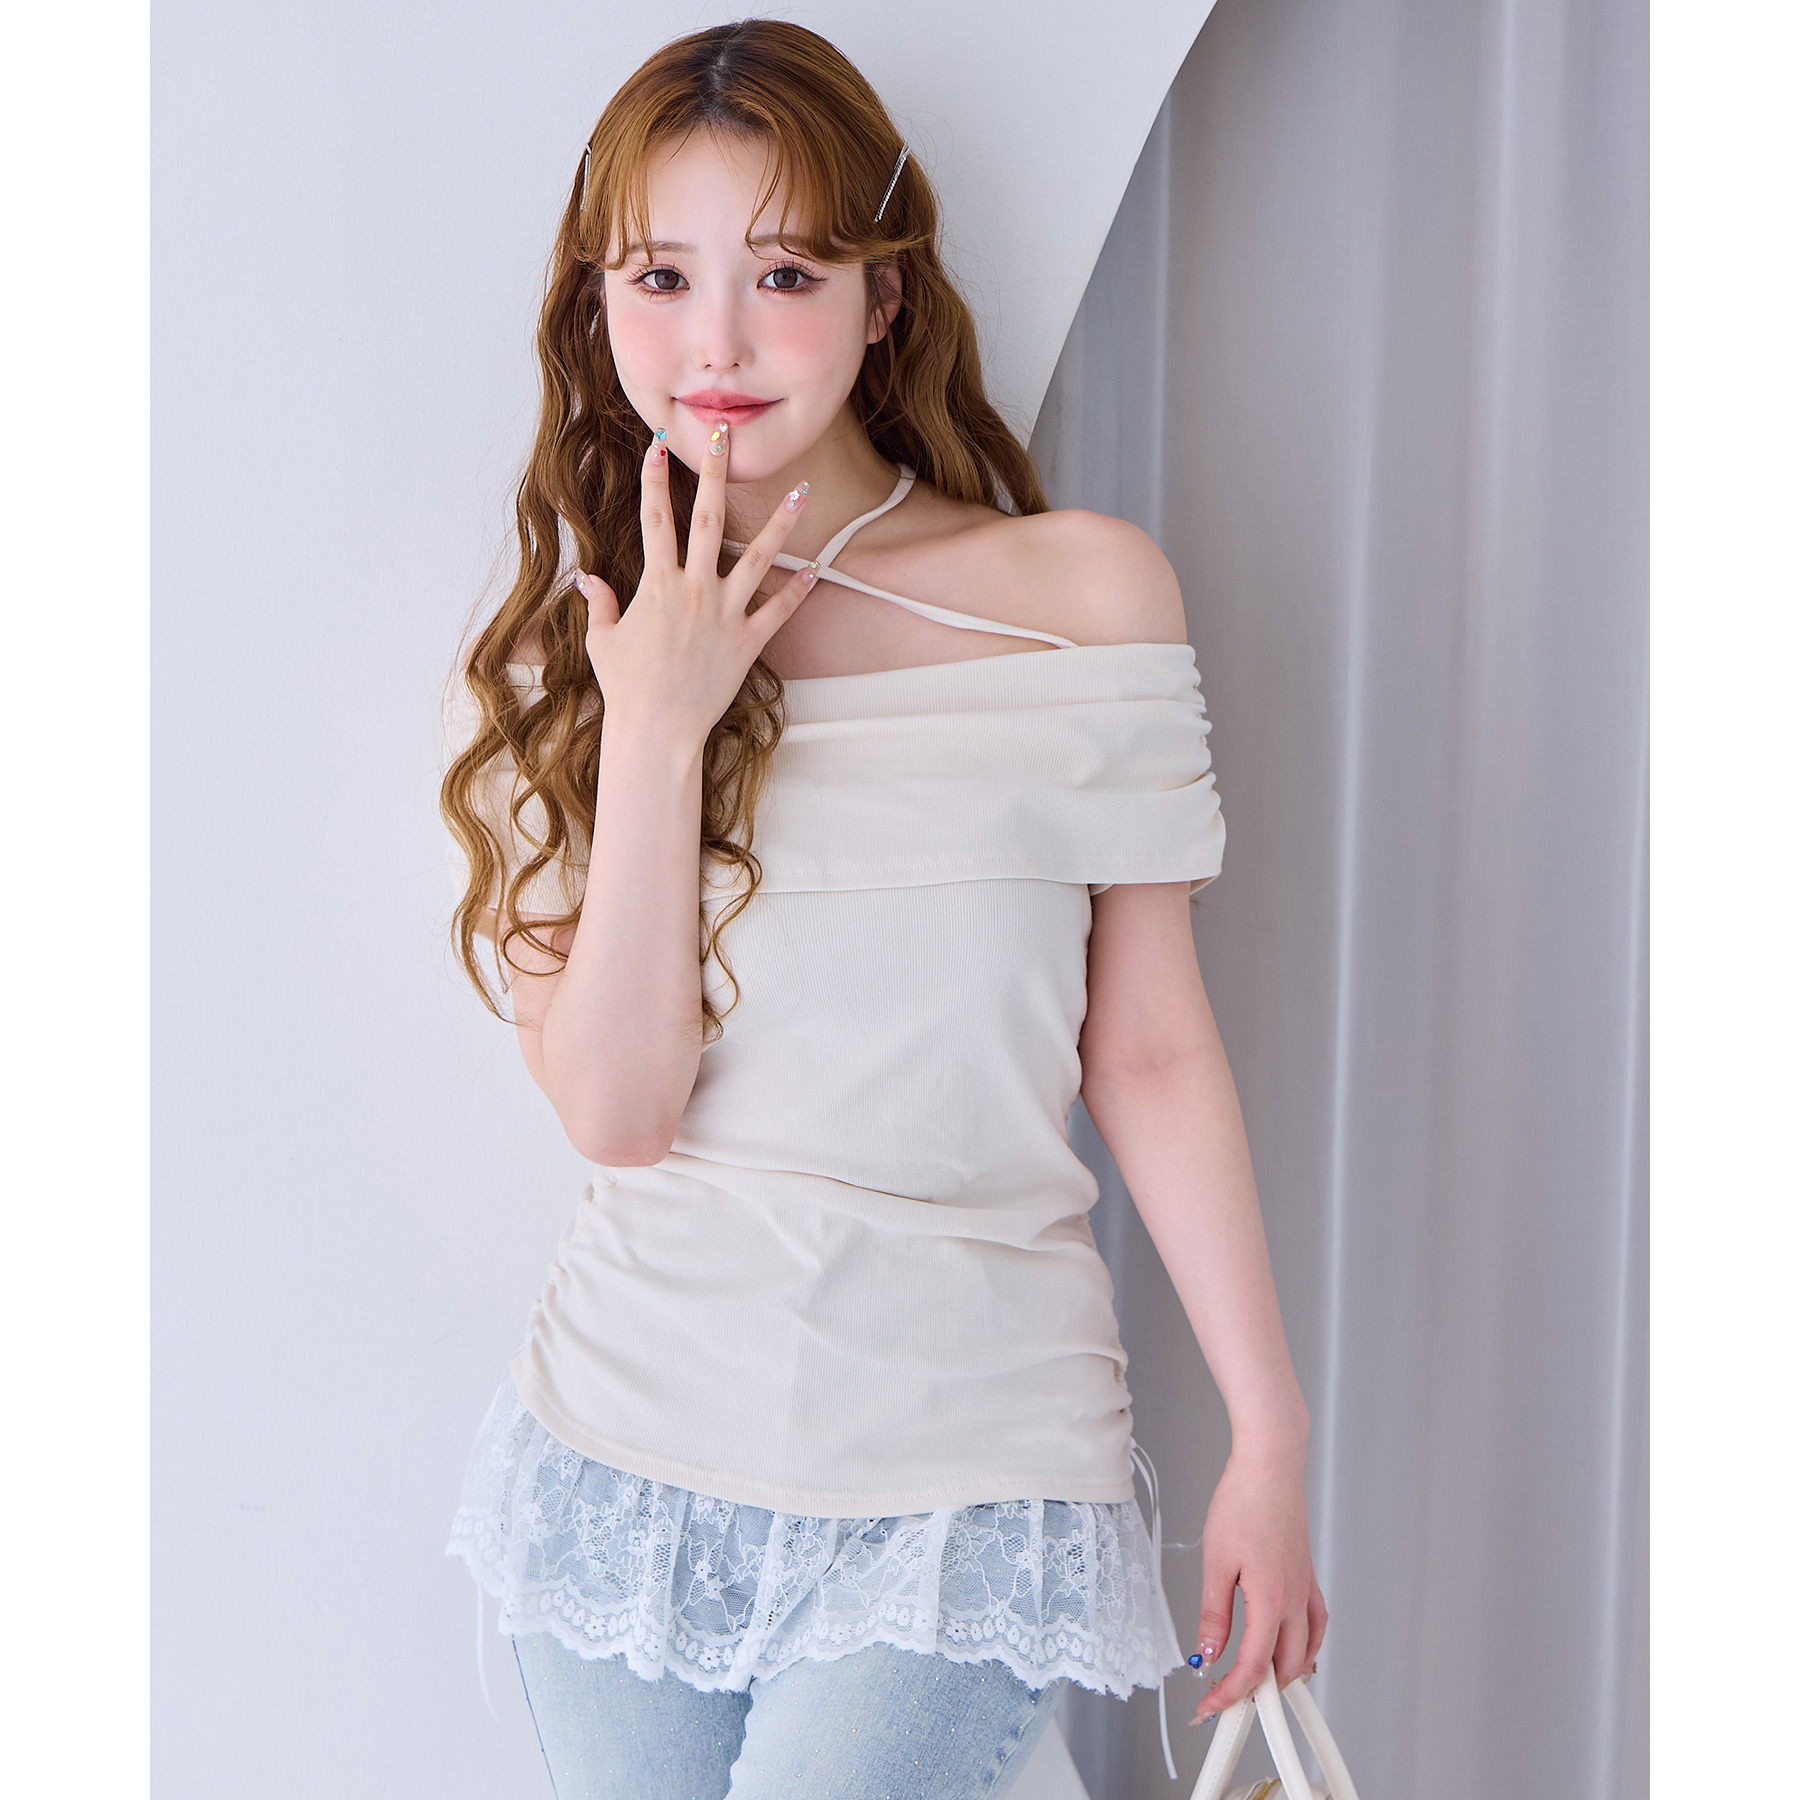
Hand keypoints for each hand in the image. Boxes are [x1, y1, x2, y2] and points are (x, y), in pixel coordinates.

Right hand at [574, 419, 816, 743]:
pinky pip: (779, 610)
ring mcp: (725, 614)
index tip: (660, 443)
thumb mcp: (602, 641)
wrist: (656, 730)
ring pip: (758, 557)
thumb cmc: (627, 687)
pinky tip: (816, 568)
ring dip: (781, 523)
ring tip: (801, 490)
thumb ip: (598, 603)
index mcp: (656, 584)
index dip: (656, 478)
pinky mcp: (748, 642)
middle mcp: (694, 590)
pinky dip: (798, 589)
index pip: (655, 518)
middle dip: (715, 471)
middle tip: (724, 433)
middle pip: (708, 518)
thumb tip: (586, 578)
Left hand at [1188, 1450, 1327, 1724]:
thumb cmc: (1243, 1502)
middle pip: (1286, 1669)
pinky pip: (1316, 1625)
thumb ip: (1214, 1615)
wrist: (1270, 1467)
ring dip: (1284, 1674)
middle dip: (1258, 1692)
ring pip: (1307, 1652)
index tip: (1209, 1706)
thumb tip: (1206, 1654)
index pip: (1253, 1667)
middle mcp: (1295, 1600)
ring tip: (1255, 1681)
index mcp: (1271, 1601)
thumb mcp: (1216, 1562)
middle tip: (1227, 1698)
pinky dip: (1306, 1646)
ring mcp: (1306, 1589)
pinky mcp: (1307, 1576)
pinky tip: (1290, 1645)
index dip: (1230, 1694)